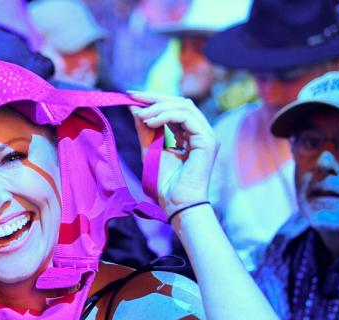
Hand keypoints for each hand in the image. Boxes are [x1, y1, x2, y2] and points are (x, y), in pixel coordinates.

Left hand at [129, 92, 219, 213]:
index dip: (153, 99)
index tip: (131, 95)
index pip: (174, 107)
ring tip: (141, 115)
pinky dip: (166, 115)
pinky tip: (150, 122)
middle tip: (133, 96)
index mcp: (189, 133)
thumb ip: (145, 129)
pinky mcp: (207, 141)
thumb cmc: (165, 183)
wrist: (176, 204)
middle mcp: (200, 131)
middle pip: (180, 102)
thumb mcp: (150, 150)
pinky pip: (186, 117)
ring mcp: (206, 135)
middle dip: (154, 97)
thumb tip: (135, 108)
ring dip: (158, 107)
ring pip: (184, 106)